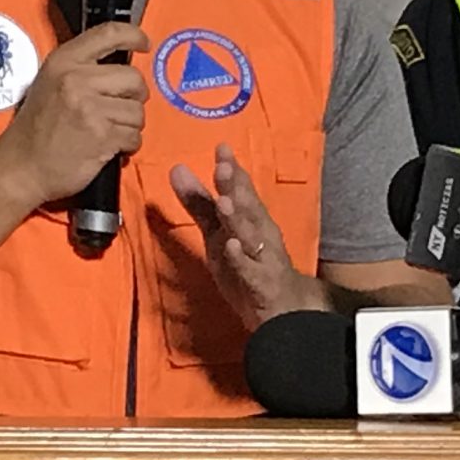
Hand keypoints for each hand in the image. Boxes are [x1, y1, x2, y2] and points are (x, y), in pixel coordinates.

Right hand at [0, 22, 148, 206]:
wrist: (21, 167)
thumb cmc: (36, 128)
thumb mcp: (49, 82)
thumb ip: (80, 68)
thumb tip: (120, 64)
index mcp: (64, 61)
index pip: (110, 34)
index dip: (134, 36)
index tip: (144, 44)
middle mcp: (77, 79)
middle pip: (133, 78)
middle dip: (134, 97)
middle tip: (119, 109)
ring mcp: (90, 108)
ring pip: (137, 111)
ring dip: (130, 125)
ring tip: (109, 132)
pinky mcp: (102, 136)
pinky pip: (134, 136)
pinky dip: (127, 145)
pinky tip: (108, 147)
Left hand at [169, 143, 322, 330]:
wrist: (284, 310)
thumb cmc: (250, 264)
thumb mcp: (219, 233)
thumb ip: (199, 204)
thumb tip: (176, 168)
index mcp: (250, 219)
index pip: (242, 191)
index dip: (232, 170)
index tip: (222, 148)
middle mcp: (259, 234)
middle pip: (248, 208)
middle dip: (236, 188)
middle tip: (224, 167)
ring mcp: (262, 259)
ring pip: (251, 236)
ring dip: (239, 218)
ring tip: (225, 202)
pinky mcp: (261, 285)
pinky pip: (252, 271)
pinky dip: (242, 258)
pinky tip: (232, 246)